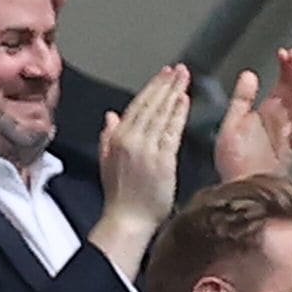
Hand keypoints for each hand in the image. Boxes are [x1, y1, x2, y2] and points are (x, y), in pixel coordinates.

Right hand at [95, 64, 189, 228]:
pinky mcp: (162, 161)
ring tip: (184, 78)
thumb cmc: (120, 199)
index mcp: (117, 139)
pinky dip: (179, 114)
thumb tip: (110, 116)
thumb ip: (108, 137)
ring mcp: (148, 150)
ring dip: (174, 93)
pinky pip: (172, 132)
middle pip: (151, 105)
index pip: (136, 106)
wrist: (127, 222)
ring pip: (162, 114)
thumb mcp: (106, 163)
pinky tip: (185, 101)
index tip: (162, 75)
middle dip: (165, 84)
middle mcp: (131, 141)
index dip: (151, 88)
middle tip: (178, 69)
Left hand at [214, 47, 291, 180]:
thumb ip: (241, 100)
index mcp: (269, 114)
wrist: (239, 190)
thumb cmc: (234, 164)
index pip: (283, 84)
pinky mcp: (290, 148)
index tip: (284, 53)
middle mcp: (282, 122)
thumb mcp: (232, 124)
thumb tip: (249, 74)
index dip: (285, 68)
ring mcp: (288, 135)